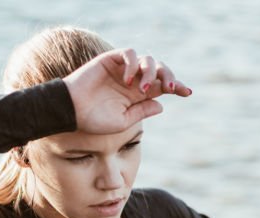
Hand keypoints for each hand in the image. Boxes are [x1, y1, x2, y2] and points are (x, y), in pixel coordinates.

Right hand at [63, 48, 191, 134]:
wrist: (72, 111)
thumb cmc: (95, 120)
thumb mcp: (123, 121)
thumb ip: (142, 111)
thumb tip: (162, 104)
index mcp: (138, 95)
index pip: (162, 86)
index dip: (176, 87)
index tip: (188, 92)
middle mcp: (133, 80)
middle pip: (159, 70)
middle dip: (168, 76)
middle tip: (169, 88)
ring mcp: (123, 69)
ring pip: (147, 60)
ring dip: (150, 72)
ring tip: (142, 88)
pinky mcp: (111, 60)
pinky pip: (130, 54)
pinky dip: (134, 64)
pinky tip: (128, 79)